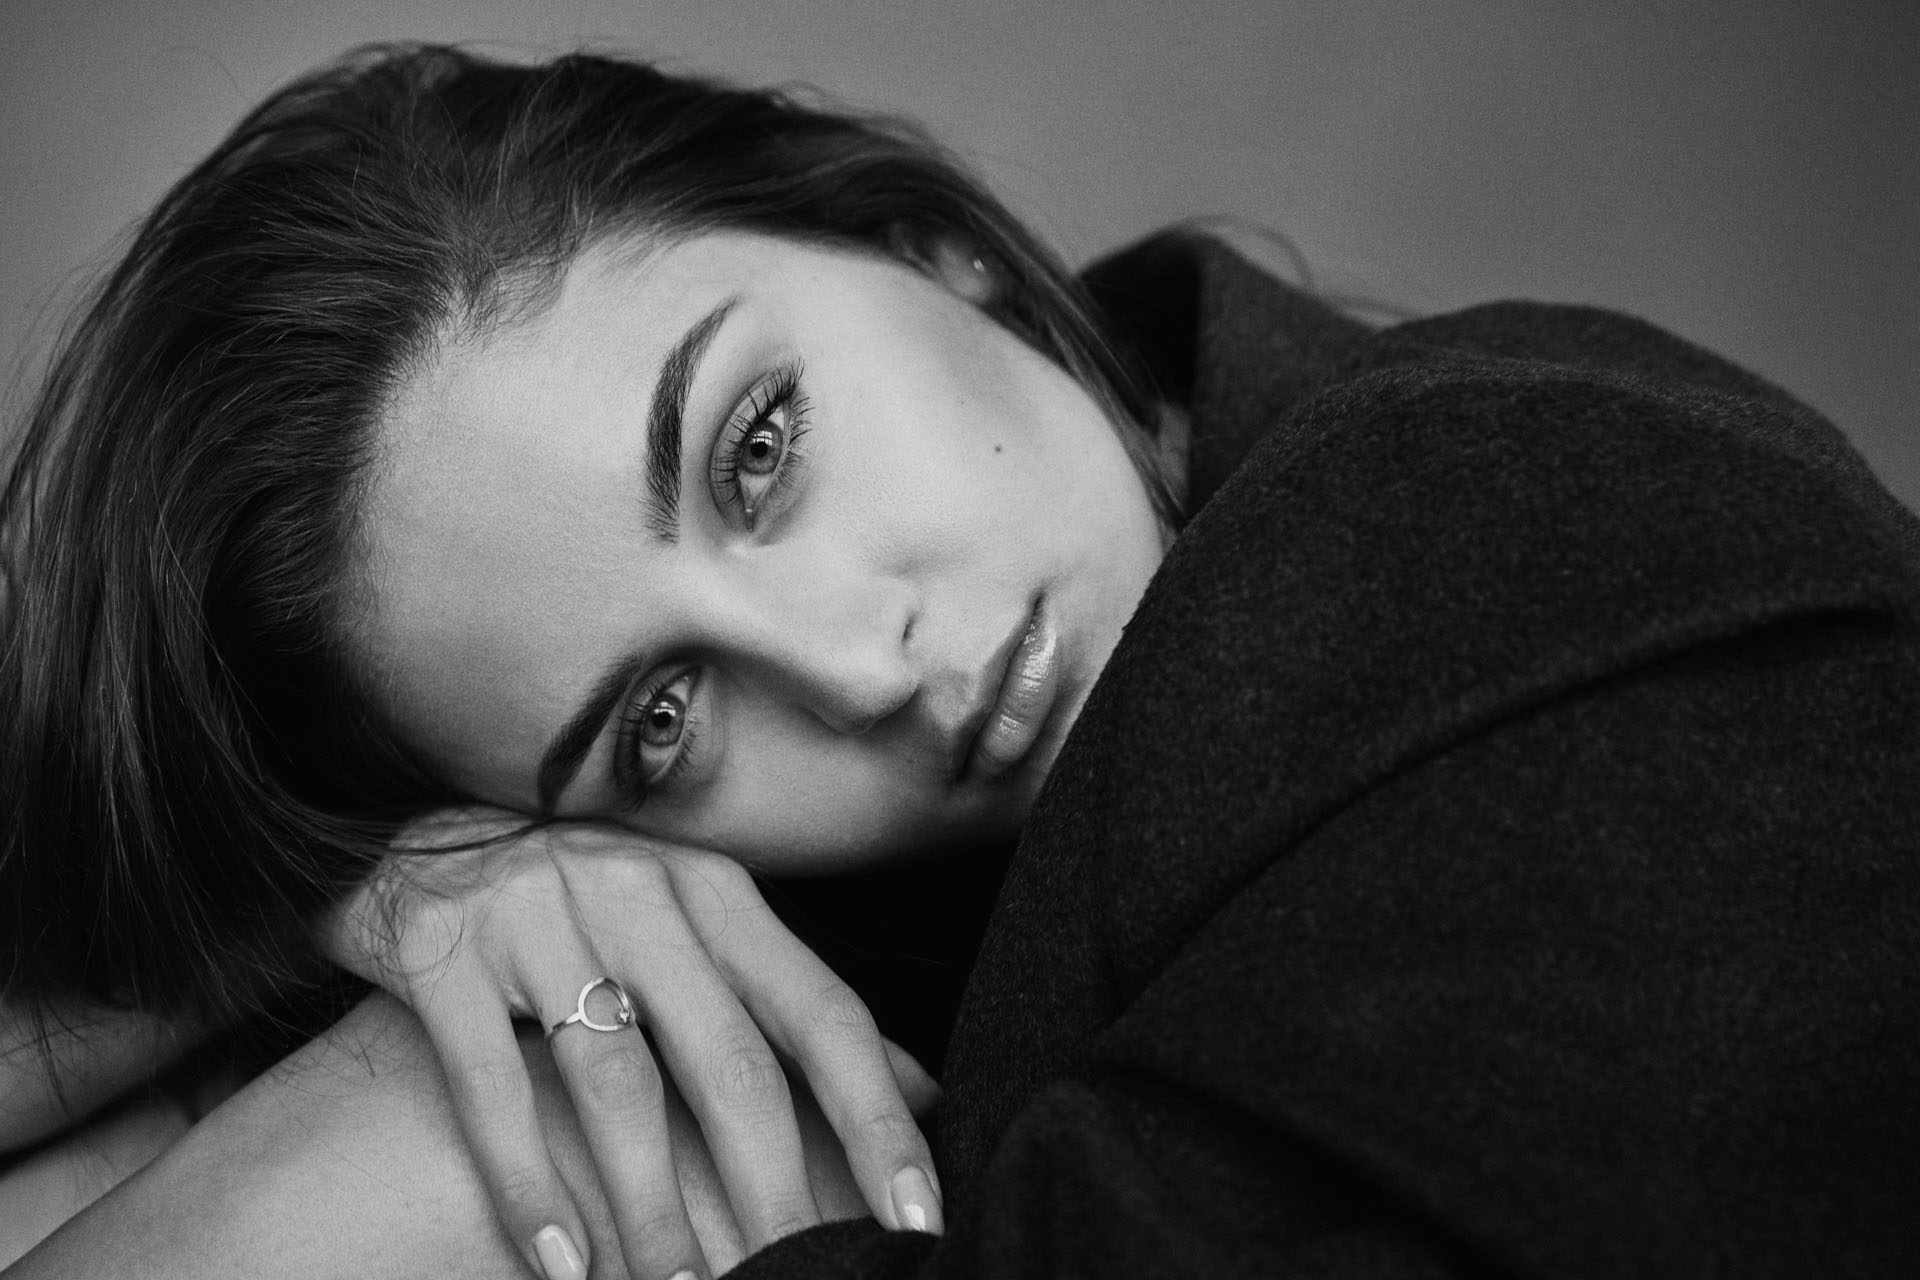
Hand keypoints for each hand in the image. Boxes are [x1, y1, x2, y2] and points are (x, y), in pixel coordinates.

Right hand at [319, 809, 942, 1279]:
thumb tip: (924, 1091)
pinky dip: (528, 1181)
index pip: (822, 1014)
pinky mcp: (444, 948)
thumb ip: (796, 1008)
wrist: (411, 839)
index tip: (918, 1218)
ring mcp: (538, 912)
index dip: (876, 1120)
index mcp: (719, 894)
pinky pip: (494, 1083)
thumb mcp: (700, 932)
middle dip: (775, 1189)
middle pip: (729, 1060)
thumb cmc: (584, 905)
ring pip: (617, 1082)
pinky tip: (560, 1263)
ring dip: (654, 1207)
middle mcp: (641, 891)